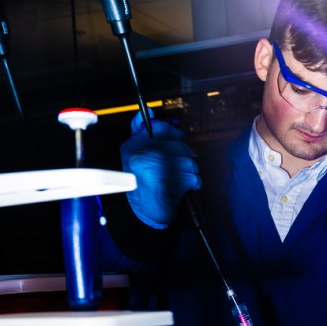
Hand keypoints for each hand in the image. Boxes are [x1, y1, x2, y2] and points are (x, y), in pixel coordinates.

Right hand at [120, 112, 200, 228]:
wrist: (146, 214)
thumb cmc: (144, 185)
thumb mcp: (137, 156)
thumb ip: (142, 132)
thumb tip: (149, 111)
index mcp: (133, 145)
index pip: (161, 127)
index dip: (174, 135)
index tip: (175, 144)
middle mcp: (142, 154)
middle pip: (180, 145)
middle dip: (183, 158)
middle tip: (176, 169)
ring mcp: (155, 167)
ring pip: (189, 160)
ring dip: (189, 172)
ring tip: (177, 180)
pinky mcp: (169, 182)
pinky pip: (193, 176)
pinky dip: (193, 184)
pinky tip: (182, 189)